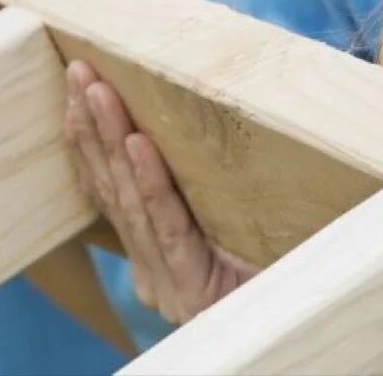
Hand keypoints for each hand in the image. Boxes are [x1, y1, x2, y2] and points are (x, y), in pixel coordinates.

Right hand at [63, 59, 255, 324]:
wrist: (306, 308)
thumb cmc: (280, 264)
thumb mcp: (233, 218)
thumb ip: (204, 186)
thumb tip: (190, 107)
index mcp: (156, 255)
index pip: (110, 191)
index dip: (89, 140)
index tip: (77, 87)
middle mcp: (153, 271)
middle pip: (113, 190)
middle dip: (92, 127)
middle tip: (79, 73)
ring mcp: (169, 285)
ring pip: (131, 203)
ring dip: (111, 140)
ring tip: (99, 93)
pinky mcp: (194, 291)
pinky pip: (170, 229)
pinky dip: (151, 184)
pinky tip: (138, 145)